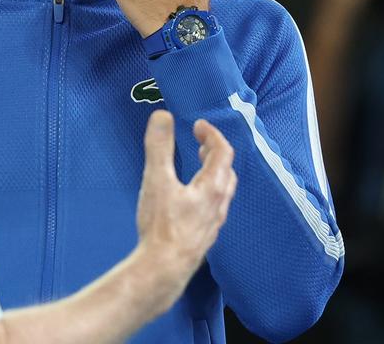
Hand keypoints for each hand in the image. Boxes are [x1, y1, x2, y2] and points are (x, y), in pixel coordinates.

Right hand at [134, 110, 236, 291]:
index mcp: (212, 187)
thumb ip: (159, 146)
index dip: (212, 135)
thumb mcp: (157, 180)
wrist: (164, 268)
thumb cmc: (162, 225)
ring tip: (198, 168)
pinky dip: (207, 192)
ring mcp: (213, 222)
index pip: (222, 152)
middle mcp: (219, 204)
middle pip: (226, 172)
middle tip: (200, 144)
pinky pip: (214, 207)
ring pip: (222, 191)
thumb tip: (162, 116)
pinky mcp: (204, 236)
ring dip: (213, 173)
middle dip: (215, 153)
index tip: (198, 126)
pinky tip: (190, 199)